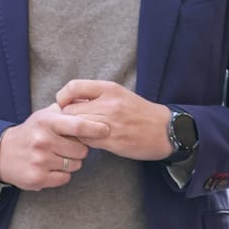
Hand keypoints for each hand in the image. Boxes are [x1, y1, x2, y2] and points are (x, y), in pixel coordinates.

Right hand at [0, 102, 110, 190]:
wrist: (2, 153)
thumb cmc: (30, 132)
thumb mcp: (43, 115)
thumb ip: (65, 110)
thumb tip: (89, 102)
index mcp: (46, 122)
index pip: (77, 125)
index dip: (95, 128)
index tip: (106, 129)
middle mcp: (42, 140)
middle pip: (81, 150)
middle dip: (80, 149)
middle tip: (68, 147)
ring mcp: (40, 160)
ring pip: (75, 165)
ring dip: (71, 162)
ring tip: (57, 156)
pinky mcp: (38, 178)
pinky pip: (65, 178)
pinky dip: (62, 175)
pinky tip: (51, 167)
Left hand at [55, 79, 172, 160]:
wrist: (165, 130)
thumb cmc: (139, 112)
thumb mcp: (119, 95)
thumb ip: (96, 95)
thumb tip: (68, 100)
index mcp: (110, 88)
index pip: (73, 87)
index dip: (63, 97)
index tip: (63, 105)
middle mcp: (109, 103)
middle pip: (71, 110)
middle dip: (67, 118)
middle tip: (69, 124)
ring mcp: (110, 123)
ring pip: (76, 127)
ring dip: (74, 132)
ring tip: (79, 133)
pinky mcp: (112, 141)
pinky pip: (86, 141)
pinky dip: (84, 141)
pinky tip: (90, 140)